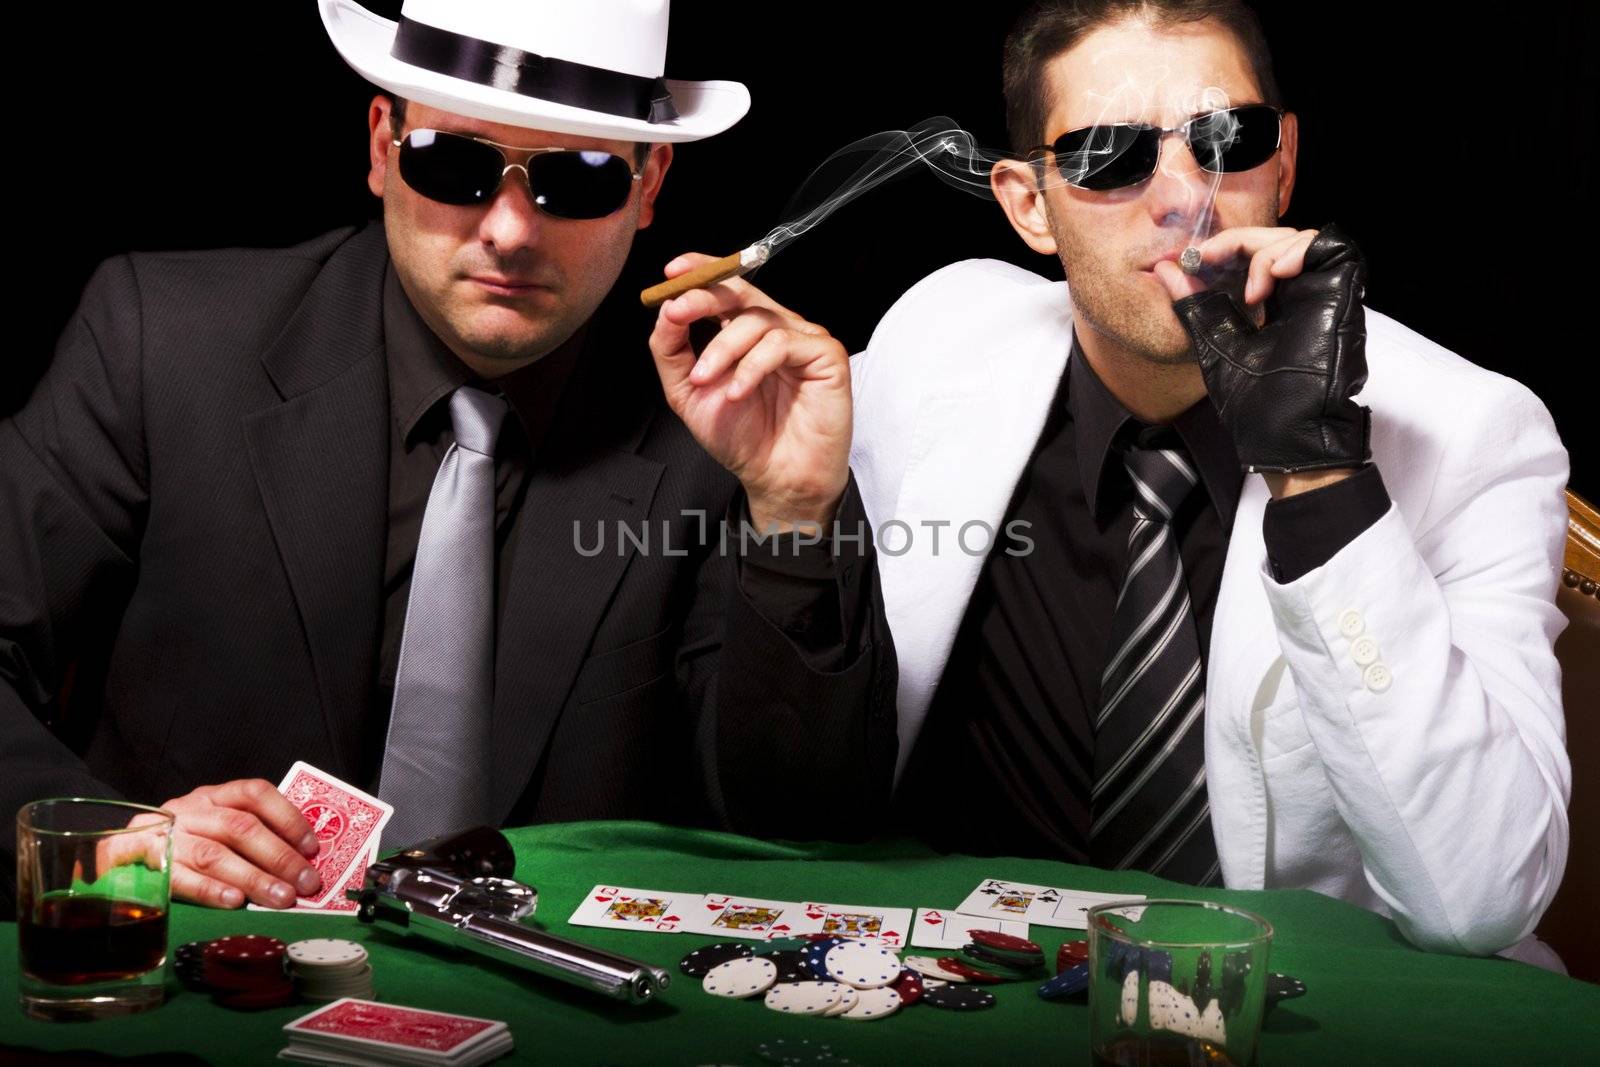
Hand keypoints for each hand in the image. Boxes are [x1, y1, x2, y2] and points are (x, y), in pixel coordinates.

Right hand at [147, 779, 321, 908]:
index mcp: (213, 796)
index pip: (255, 794)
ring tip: (280, 898)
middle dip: (278, 856)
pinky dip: (209, 889)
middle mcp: (190, 809)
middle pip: (240, 827)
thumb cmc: (178, 846)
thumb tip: (298, 864)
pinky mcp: (137, 859)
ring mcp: (163, 833)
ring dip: (252, 878)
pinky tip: (233, 901)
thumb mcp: (212, 830)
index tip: (312, 847)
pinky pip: (177, 876)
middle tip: (305, 883)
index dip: (287, 818)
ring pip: (213, 853)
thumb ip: (249, 840)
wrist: (112, 854)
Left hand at [648, 254, 850, 531]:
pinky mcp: (825, 354)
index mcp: (746, 332)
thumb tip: (665, 310)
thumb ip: (672, 351)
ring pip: (756, 319)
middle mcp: (775, 329)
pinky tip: (739, 392)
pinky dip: (752, 366)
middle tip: (678, 313)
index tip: (672, 273)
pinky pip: (782, 343)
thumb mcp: (689, 393)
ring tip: (706, 381)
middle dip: (703, 297)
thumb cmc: (743, 439)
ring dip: (722, 348)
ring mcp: (802, 339)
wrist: (775, 478)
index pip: (725, 288)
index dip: (701, 272)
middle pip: (740, 291)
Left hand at [1153, 224, 1371, 479]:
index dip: (1228, 244)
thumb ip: (1195, 306)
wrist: (1284, 437)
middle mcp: (1303, 296)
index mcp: (1276, 306)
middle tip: (1215, 261)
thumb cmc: (1255, 405)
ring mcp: (1325, 295)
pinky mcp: (1343, 297)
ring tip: (1254, 287)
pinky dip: (1301, 248)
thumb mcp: (1214, 344)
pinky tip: (1278, 271)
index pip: (1257, 253)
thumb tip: (1167, 269)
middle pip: (1279, 240)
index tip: (1195, 257)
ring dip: (1269, 249)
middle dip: (1243, 241)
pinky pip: (1333, 248)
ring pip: (1304, 239)